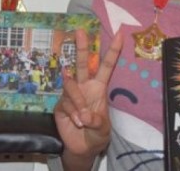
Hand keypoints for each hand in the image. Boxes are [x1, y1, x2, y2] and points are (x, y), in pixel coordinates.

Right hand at [54, 29, 122, 157]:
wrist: (83, 148)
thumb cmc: (97, 133)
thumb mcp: (103, 129)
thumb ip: (97, 122)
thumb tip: (84, 115)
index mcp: (98, 87)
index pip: (106, 66)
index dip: (112, 51)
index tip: (119, 34)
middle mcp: (84, 87)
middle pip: (83, 63)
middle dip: (82, 47)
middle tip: (81, 31)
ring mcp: (71, 95)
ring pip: (71, 86)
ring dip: (78, 102)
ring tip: (84, 119)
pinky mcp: (60, 105)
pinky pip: (65, 104)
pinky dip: (73, 114)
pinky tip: (77, 122)